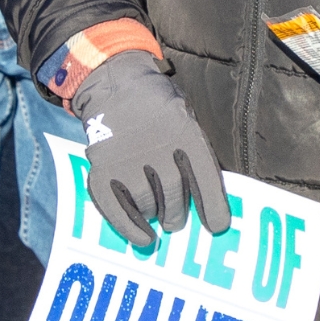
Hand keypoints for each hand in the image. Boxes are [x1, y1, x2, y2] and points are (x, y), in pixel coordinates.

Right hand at [73, 51, 230, 246]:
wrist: (114, 82)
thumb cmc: (157, 106)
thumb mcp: (185, 116)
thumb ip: (193, 150)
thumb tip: (204, 199)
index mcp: (183, 132)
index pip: (204, 176)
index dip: (213, 205)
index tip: (217, 227)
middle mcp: (156, 147)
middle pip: (173, 196)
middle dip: (177, 214)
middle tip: (175, 221)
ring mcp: (126, 159)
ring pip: (146, 204)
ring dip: (153, 215)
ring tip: (156, 215)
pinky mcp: (102, 168)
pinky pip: (115, 208)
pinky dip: (129, 227)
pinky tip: (141, 238)